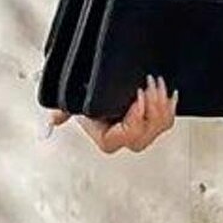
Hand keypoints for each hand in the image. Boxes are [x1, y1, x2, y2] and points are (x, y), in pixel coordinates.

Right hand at [48, 74, 178, 153]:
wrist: (99, 86)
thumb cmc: (87, 96)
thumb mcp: (73, 101)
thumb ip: (62, 111)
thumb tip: (52, 122)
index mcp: (109, 139)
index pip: (127, 135)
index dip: (135, 118)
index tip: (136, 97)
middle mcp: (127, 139)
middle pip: (147, 133)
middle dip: (152, 108)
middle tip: (149, 85)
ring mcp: (143, 131)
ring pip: (160, 125)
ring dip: (161, 103)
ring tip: (155, 82)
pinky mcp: (155, 121)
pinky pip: (168, 120)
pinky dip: (170, 106)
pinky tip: (169, 93)